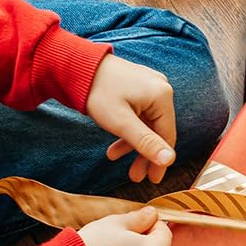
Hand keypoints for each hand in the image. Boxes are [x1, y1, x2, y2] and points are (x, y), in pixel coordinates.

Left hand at [85, 55, 176, 181]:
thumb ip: (146, 142)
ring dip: (133, 143)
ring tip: (115, 158)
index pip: (167, 136)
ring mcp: (150, 86)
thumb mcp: (121, 122)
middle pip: (158, 130)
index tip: (152, 180)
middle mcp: (161, 89)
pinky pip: (140, 114)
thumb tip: (170, 160)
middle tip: (134, 176)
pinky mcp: (139, 86)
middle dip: (144, 154)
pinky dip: (129, 129)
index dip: (159, 160)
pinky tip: (114, 142)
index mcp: (162, 96)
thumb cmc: (97, 92)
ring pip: (147, 123)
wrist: (76, 66)